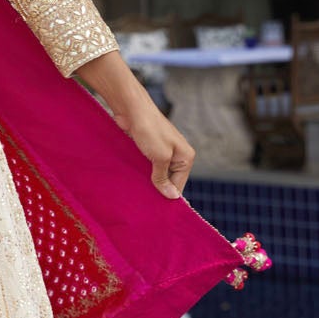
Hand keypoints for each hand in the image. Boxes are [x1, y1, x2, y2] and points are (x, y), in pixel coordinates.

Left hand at [76, 50, 195, 198]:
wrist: (132, 109)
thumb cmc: (149, 130)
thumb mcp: (160, 157)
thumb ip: (164, 177)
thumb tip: (172, 196)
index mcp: (186, 157)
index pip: (179, 185)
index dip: (168, 195)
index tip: (156, 208)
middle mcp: (177, 155)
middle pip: (169, 180)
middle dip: (158, 189)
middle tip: (145, 202)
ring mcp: (163, 151)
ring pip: (157, 173)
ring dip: (148, 181)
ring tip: (138, 192)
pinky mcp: (150, 148)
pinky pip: (148, 166)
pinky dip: (142, 172)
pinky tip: (134, 180)